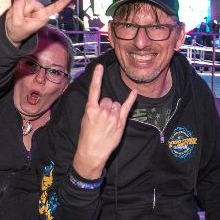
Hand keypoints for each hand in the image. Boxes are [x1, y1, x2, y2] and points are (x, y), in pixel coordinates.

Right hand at [5, 0, 73, 45]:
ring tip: (17, 15)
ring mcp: (32, 2)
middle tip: (20, 18)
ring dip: (18, 6)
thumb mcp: (18, 23)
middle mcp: (39, 8)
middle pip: (31, 2)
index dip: (63, 1)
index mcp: (43, 16)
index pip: (55, 7)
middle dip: (22, 9)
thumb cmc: (18, 30)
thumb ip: (18, 9)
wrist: (11, 31)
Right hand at [72, 64, 137, 178]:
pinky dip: (131, 99)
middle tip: (102, 120)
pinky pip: (126, 106)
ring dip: (114, 111)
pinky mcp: (120, 122)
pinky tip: (134, 92)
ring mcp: (112, 116)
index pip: (94, 89)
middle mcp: (102, 110)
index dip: (97, 77)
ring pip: (115, 104)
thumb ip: (93, 109)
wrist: (92, 152)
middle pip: (108, 100)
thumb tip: (100, 103)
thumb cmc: (87, 137)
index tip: (99, 67)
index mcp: (90, 108)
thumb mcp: (85, 120)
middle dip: (106, 107)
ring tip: (108, 123)